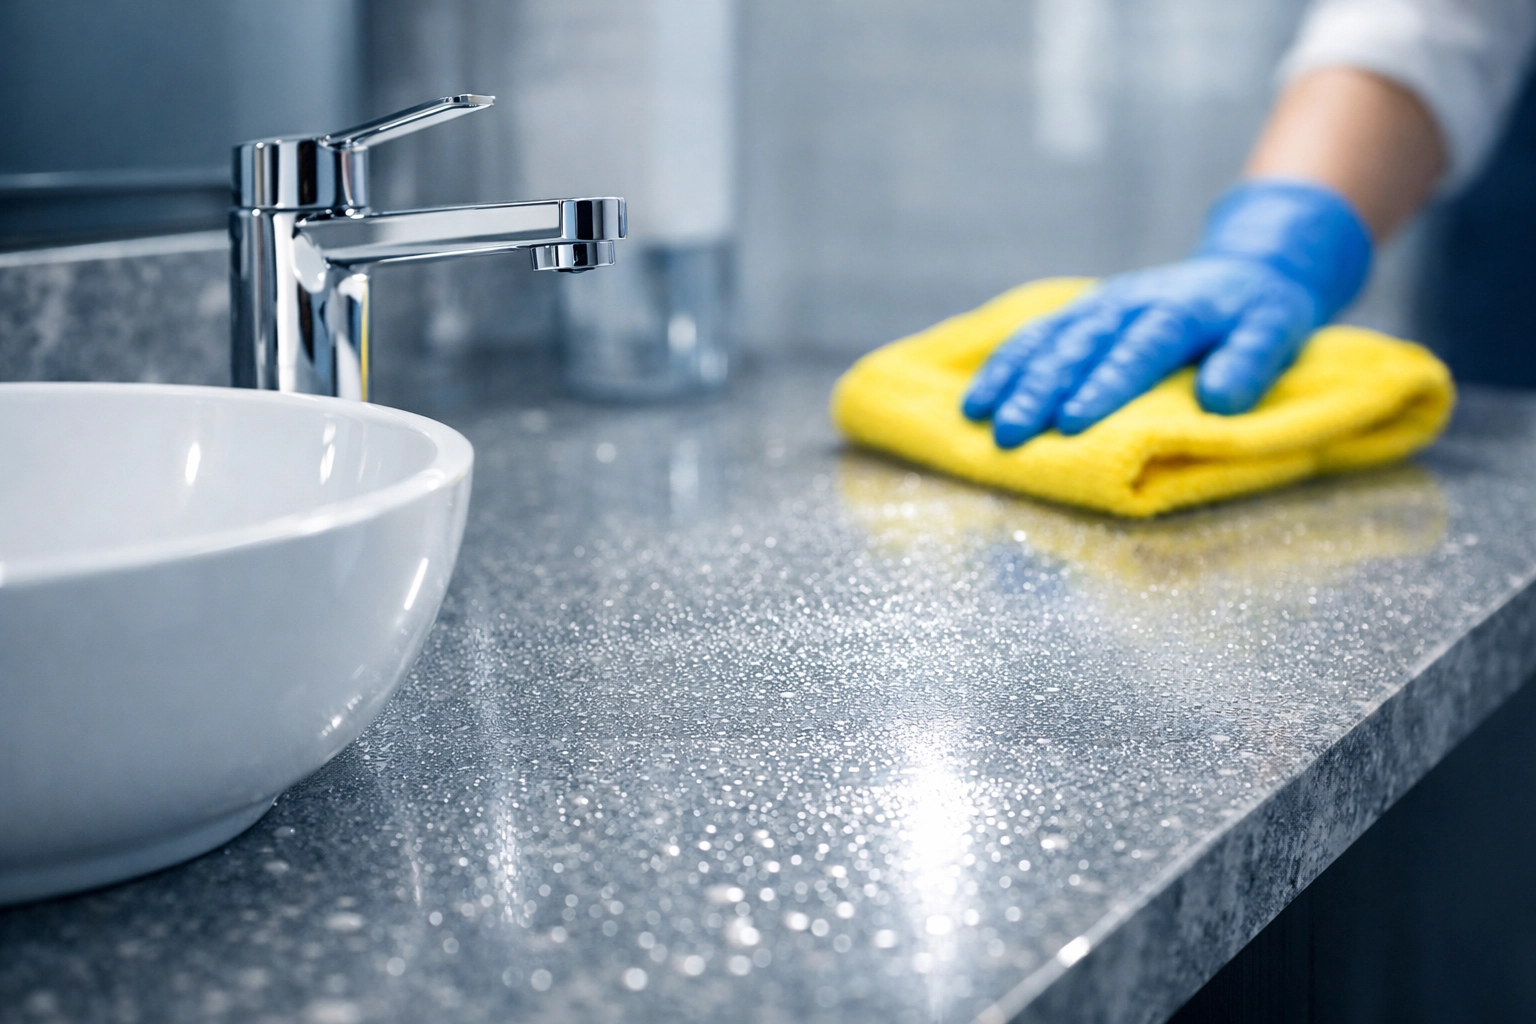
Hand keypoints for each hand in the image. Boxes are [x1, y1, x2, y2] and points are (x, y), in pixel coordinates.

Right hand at [962, 180, 1373, 448]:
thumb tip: (1219, 399)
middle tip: (1011, 433)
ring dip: (1011, 378)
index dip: (1104, 385)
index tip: (1073, 422)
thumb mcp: (1277, 332)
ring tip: (977, 415)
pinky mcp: (1080, 313)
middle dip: (1039, 391)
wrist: (1243, 271)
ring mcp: (1098, 306)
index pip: (1137, 350)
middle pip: (1078, 347)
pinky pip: (1034, 335)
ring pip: (1046, 339)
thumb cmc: (1260, 315)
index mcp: (1178, 311)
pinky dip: (1003, 365)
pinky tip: (976, 397)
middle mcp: (1128, 304)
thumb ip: (1251, 363)